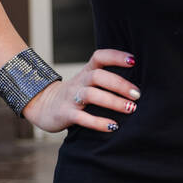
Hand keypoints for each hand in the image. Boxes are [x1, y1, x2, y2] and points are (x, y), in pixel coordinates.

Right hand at [22, 48, 139, 132]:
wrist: (43, 106)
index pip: (100, 57)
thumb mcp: (88, 81)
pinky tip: (113, 127)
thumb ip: (106, 78)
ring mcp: (71, 98)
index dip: (116, 56)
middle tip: (137, 94)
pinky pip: (82, 118)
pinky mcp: (65, 114)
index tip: (134, 60)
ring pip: (91, 95)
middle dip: (119, 84)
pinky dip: (98, 123)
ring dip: (112, 101)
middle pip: (98, 76)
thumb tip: (139, 81)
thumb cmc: (75, 93)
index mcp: (86, 71)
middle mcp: (79, 82)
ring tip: (130, 108)